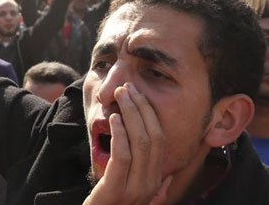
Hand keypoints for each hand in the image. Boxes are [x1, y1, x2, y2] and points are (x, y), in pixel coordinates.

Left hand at [83, 83, 171, 204]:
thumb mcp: (133, 196)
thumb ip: (152, 187)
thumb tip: (165, 176)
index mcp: (155, 182)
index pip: (160, 140)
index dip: (151, 114)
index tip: (139, 93)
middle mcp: (150, 186)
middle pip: (153, 137)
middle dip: (142, 108)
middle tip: (128, 87)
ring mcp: (135, 190)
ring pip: (140, 143)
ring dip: (131, 114)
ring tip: (120, 95)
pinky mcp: (114, 191)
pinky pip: (123, 157)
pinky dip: (120, 134)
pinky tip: (114, 119)